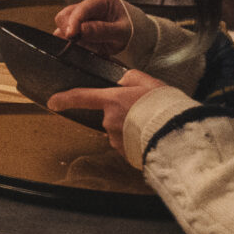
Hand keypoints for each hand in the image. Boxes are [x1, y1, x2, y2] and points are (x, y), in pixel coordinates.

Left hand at [47, 67, 168, 139]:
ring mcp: (117, 140)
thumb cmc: (165, 105)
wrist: (180, 134)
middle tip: (144, 114)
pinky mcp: (127, 154)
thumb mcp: (149, 82)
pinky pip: (128, 145)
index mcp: (112, 101)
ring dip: (130, 130)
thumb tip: (122, 81)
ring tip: (152, 127)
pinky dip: (137, 142)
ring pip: (119, 132)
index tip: (52, 102)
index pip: (81, 98)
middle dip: (123, 116)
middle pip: (109, 117)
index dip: (64, 99)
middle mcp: (109, 121)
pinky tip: (151, 138)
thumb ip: (131, 78)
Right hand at [54, 0, 132, 53]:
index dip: (73, 22)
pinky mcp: (78, 26)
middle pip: (65, 15)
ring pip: (64, 26)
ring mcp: (82, 16)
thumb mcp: (122, 32)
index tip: (71, 36)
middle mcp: (88, 5)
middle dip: (70, 31)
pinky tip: (90, 45)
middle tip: (85, 43)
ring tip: (93, 45)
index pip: (79, 9)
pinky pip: (68, 34)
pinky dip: (76, 42)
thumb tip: (79, 30)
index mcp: (100, 0)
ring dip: (74, 38)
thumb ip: (101, 30)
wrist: (140, 35)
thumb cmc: (134, 30)